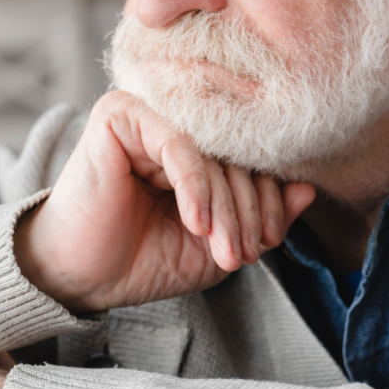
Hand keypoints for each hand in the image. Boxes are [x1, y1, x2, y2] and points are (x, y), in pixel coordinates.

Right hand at [15, 90, 315, 311]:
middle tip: (244, 254)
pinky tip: (196, 225)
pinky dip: (196, 189)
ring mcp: (149, 113)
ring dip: (226, 209)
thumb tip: (308, 189)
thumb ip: (261, 216)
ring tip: (224, 251)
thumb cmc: (142, 258)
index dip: (267, 202)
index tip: (264, 246)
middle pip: (238, 154)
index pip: (252, 159)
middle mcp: (176, 121)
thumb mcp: (216, 244)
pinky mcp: (121, 114)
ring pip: (213, 153)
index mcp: (199, 145)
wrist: (80, 275)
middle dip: (248, 212)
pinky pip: (179, 145)